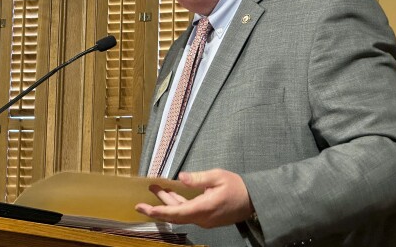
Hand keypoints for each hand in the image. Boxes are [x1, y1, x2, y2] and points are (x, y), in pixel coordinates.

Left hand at [135, 169, 253, 227]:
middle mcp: (202, 218)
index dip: (158, 211)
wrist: (254, 200)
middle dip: (158, 206)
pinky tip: (172, 194)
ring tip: (156, 189)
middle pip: (175, 214)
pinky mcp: (207, 217)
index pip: (176, 213)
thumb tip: (181, 177)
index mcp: (203, 208)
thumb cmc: (237, 187)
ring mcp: (204, 219)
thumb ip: (198, 178)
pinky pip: (188, 213)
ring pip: (181, 213)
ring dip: (168, 202)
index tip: (144, 208)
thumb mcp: (218, 177)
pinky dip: (178, 204)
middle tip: (142, 200)